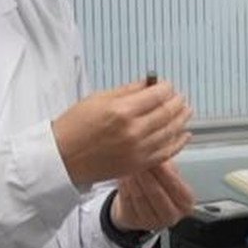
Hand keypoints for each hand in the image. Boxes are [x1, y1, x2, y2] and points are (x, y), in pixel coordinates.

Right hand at [53, 78, 191, 187]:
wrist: (62, 158)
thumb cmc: (74, 127)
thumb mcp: (98, 99)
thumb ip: (127, 91)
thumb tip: (149, 84)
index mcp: (122, 110)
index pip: (156, 95)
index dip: (166, 88)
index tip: (167, 85)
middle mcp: (133, 131)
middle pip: (167, 113)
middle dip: (177, 103)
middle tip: (180, 98)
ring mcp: (138, 150)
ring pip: (170, 132)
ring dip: (181, 120)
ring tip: (186, 112)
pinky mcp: (138, 164)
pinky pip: (166, 153)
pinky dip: (178, 142)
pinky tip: (184, 134)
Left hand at [110, 161, 196, 232]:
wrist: (140, 207)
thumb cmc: (158, 187)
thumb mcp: (169, 176)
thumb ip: (168, 166)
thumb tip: (162, 150)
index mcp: (185, 203)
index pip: (175, 186)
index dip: (164, 171)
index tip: (155, 156)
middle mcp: (171, 216)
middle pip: (156, 193)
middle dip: (146, 174)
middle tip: (138, 158)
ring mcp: (151, 222)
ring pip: (140, 197)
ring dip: (133, 179)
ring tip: (128, 164)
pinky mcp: (133, 222)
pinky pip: (127, 202)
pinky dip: (123, 187)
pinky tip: (122, 176)